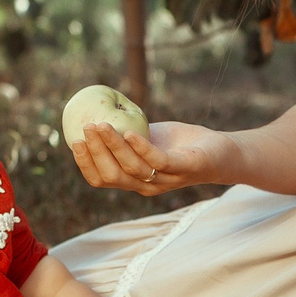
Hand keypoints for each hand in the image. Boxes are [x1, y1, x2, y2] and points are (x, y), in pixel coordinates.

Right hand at [69, 119, 229, 196]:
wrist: (220, 151)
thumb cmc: (179, 144)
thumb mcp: (147, 138)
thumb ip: (124, 133)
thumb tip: (95, 111)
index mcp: (133, 179)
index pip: (101, 179)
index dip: (85, 163)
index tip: (74, 141)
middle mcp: (146, 185)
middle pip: (112, 175)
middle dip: (96, 152)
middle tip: (86, 128)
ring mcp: (165, 179)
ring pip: (132, 168)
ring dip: (113, 145)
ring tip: (102, 124)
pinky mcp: (184, 168)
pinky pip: (158, 161)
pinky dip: (142, 147)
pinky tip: (130, 132)